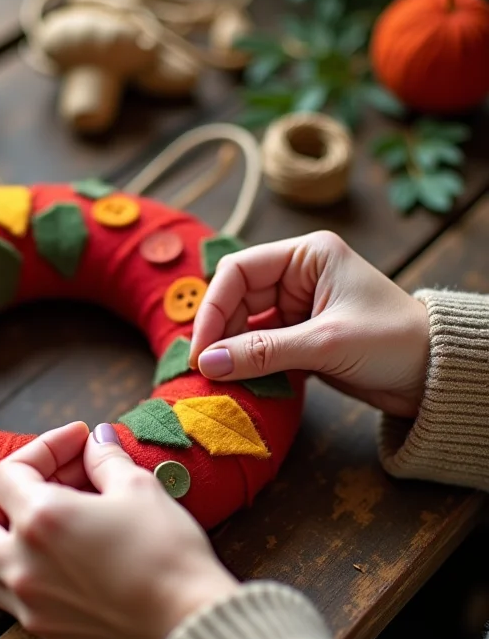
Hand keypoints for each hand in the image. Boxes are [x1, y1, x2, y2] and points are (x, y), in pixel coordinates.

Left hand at [0, 422, 237, 638]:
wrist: (189, 619)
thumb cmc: (165, 550)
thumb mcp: (138, 487)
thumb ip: (105, 458)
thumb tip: (95, 441)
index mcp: (40, 521)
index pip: (7, 473)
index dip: (42, 448)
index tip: (77, 442)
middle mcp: (22, 565)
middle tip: (40, 486)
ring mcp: (30, 605)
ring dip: (6, 541)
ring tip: (52, 524)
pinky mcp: (49, 632)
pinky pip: (17, 599)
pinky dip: (29, 573)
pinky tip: (69, 559)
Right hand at [190, 231, 429, 417]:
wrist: (436, 377)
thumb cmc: (393, 342)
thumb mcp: (325, 344)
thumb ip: (262, 351)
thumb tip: (206, 363)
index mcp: (307, 255)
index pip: (239, 271)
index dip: (213, 308)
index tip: (201, 349)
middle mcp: (298, 275)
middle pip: (237, 299)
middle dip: (220, 333)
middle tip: (205, 370)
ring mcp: (298, 307)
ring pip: (245, 326)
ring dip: (232, 352)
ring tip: (220, 380)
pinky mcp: (300, 337)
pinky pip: (260, 347)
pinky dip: (248, 365)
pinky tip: (239, 383)